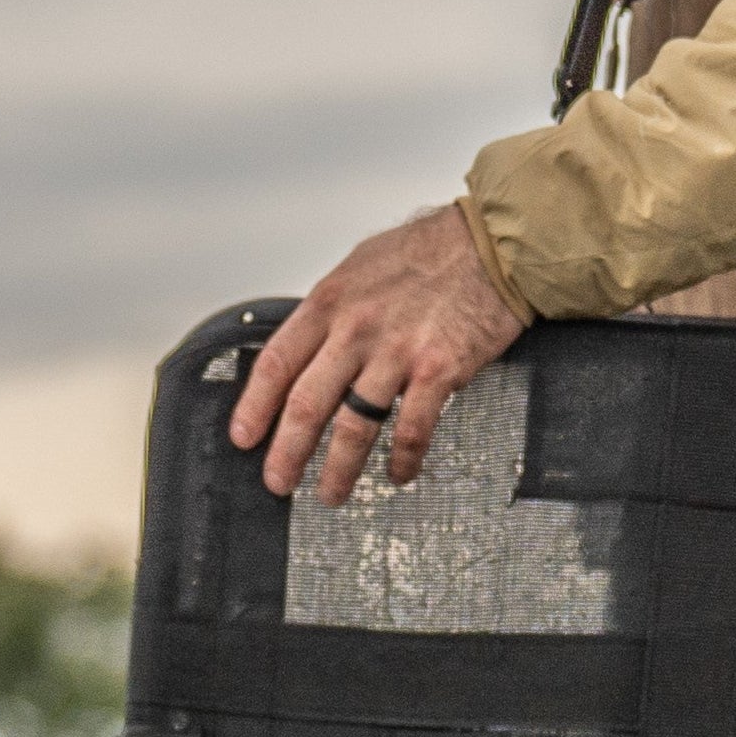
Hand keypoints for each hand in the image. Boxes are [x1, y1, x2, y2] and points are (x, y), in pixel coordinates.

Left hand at [230, 203, 525, 502]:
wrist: (491, 244)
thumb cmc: (430, 251)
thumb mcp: (360, 268)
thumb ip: (334, 310)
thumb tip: (311, 346)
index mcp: (330, 303)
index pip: (277, 363)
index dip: (255, 406)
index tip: (244, 437)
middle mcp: (355, 330)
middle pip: (307, 403)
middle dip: (287, 451)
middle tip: (277, 481)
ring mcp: (396, 352)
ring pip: (354, 426)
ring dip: (339, 468)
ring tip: (332, 493)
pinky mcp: (437, 371)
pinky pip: (412, 429)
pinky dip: (402, 459)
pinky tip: (398, 474)